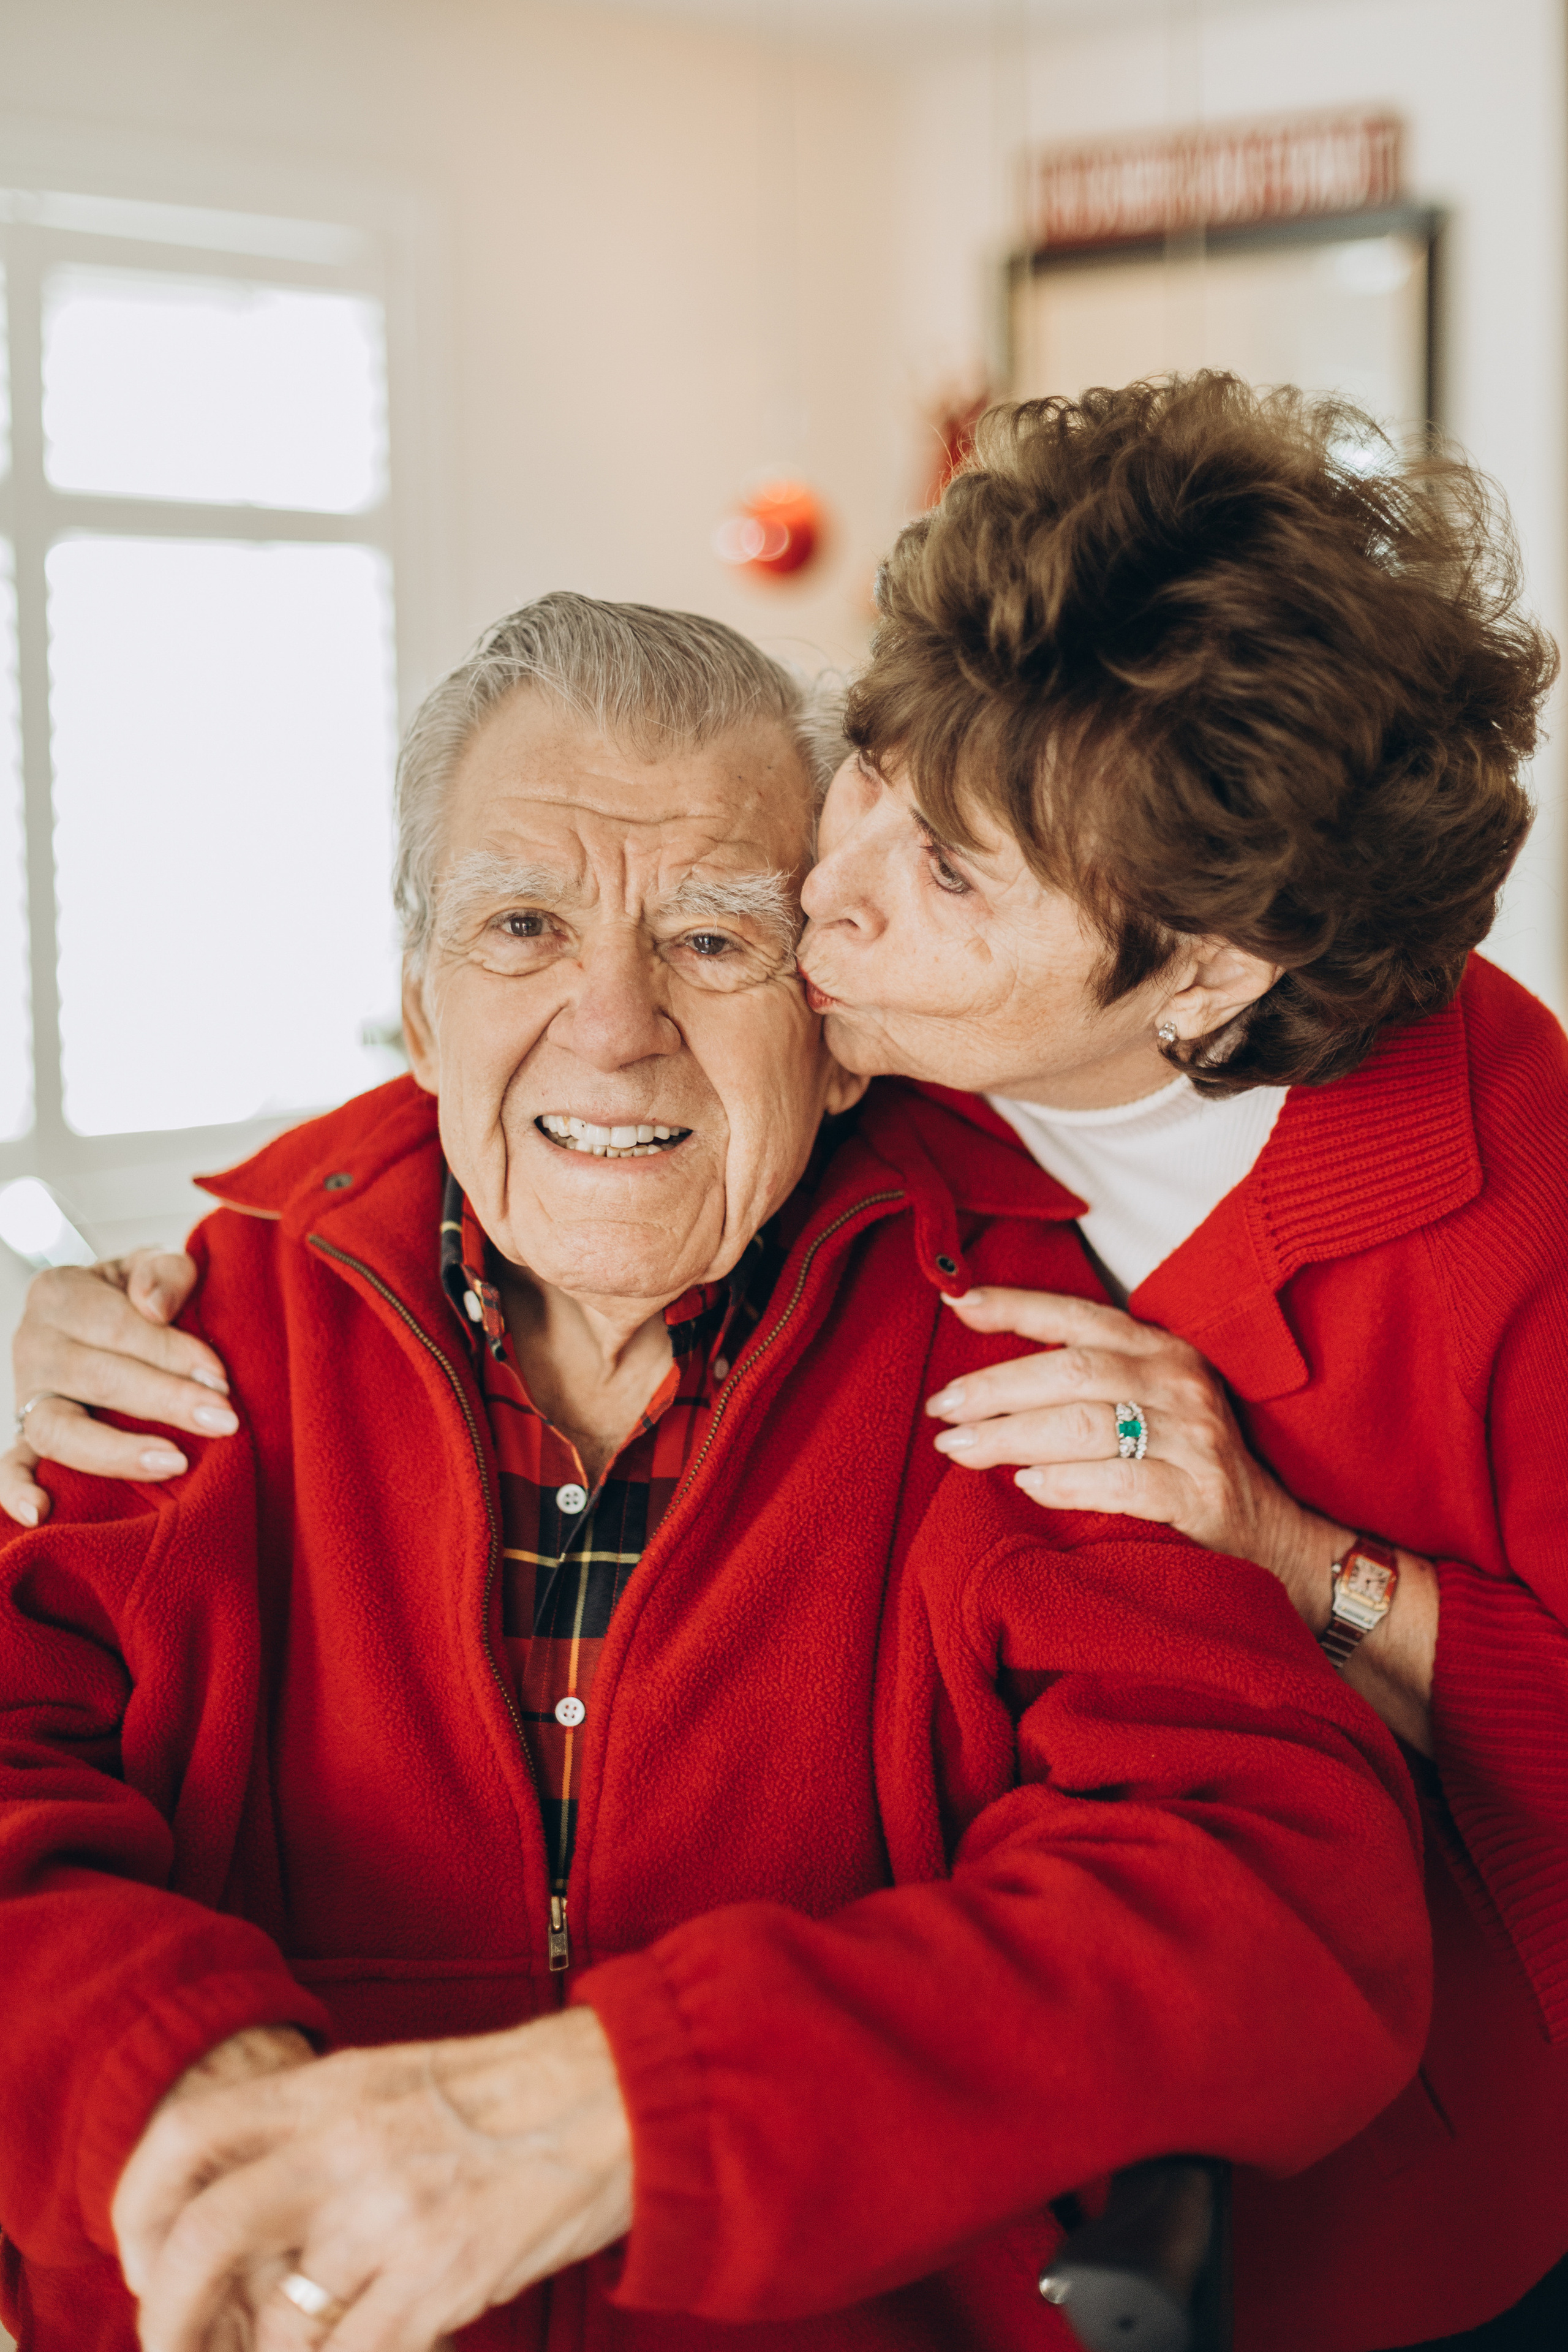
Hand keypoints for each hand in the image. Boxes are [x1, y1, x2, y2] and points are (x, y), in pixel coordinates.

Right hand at [3, 1250, 233, 1525]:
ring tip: (174, 1462)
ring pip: (59, 1430)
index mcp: (58, 1293)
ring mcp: (26, 1396)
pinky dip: (16, 1490)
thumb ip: (163, 1272)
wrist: (110, 1316)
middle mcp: (32, 1344)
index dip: (171, 1351)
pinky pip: (11, 1467)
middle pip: (96, 1378)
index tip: (219, 1378)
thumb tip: (154, 1306)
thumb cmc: (142, 1295)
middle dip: (164, 1401)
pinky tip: (40, 1513)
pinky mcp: (24, 1438)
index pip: (116, 1325)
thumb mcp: (156, 1268)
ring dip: (117, 1450)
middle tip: (221, 1420)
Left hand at [112, 2007, 631, 2351]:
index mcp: (332, 2089)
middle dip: (165, 2314)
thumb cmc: (512, 2090)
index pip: (187, 2135)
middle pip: (203, 2236)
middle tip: (172, 2345)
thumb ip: (316, 2133)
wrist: (622, 2094)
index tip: (139, 2258)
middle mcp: (348, 2146)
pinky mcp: (443, 2277)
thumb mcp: (396, 2080)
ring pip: (277, 2324)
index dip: (135, 2206)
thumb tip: (241, 2214)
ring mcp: (394, 2216)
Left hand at [926, 1287, 1345, 1625]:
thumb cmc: (1184, 1464)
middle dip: (994, 1388)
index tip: (956, 1304)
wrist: (1273, 1536)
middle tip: (942, 1409)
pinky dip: (1065, 1482)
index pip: (1077, 1315)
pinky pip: (1120, 1483)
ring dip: (1011, 1436)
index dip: (1014, 1306)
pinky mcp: (1201, 1495)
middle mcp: (1179, 1382)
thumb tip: (985, 1377)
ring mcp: (1194, 1438)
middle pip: (1070, 1371)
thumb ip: (1085, 1380)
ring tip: (960, 1449)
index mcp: (1160, 1349)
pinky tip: (1026, 1486)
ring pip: (1086, 1423)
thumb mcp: (1148, 1403)